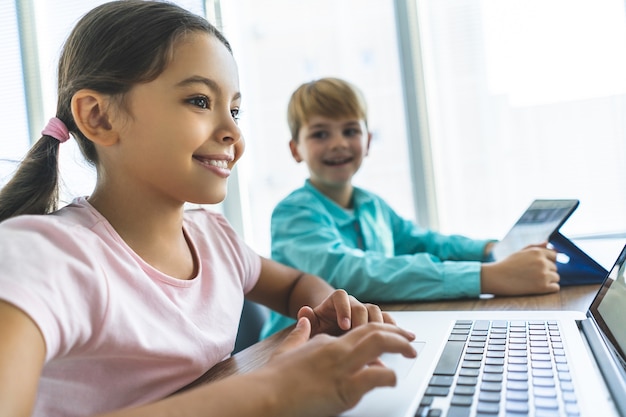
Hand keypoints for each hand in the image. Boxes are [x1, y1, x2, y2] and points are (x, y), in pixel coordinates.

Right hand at [266, 317, 416, 416]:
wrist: (265, 396)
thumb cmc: (273, 380)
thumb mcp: (286, 350)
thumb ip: (298, 334)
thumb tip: (303, 320)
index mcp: (326, 343)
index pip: (359, 334)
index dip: (377, 337)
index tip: (388, 343)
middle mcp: (337, 349)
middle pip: (374, 330)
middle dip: (396, 333)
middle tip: (410, 340)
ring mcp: (342, 366)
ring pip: (379, 344)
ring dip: (399, 346)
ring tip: (411, 352)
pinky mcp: (345, 388)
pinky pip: (377, 376)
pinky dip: (389, 376)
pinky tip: (393, 379)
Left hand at [296, 289, 395, 335]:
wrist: (330, 327)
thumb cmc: (320, 328)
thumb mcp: (312, 325)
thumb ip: (308, 320)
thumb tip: (304, 311)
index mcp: (335, 301)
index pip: (340, 297)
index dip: (344, 309)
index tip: (344, 326)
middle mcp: (352, 303)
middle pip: (361, 306)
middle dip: (362, 321)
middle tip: (362, 337)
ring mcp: (365, 311)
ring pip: (375, 311)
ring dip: (378, 325)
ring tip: (380, 340)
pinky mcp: (375, 320)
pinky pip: (386, 319)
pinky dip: (392, 327)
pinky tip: (399, 338)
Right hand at [481, 242, 559, 294]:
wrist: (496, 278)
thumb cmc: (507, 265)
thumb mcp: (520, 252)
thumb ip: (535, 247)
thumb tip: (548, 243)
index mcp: (537, 252)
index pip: (554, 256)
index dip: (548, 261)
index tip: (538, 267)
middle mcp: (542, 262)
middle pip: (555, 268)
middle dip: (547, 271)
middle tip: (532, 275)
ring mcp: (543, 274)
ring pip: (556, 278)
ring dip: (548, 280)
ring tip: (533, 281)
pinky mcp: (542, 287)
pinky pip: (555, 288)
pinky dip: (549, 288)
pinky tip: (538, 287)